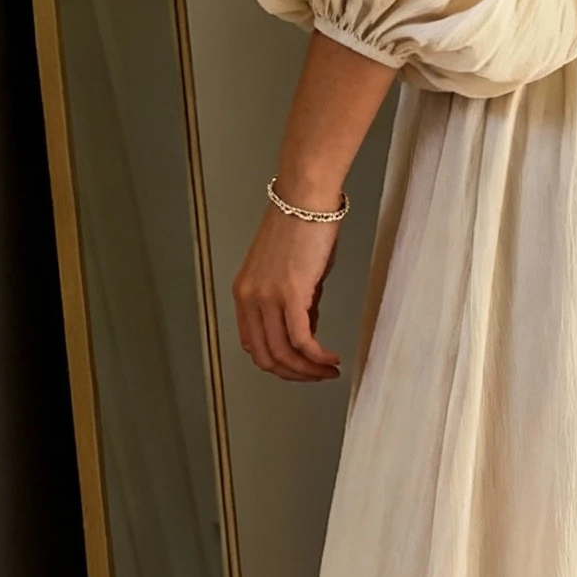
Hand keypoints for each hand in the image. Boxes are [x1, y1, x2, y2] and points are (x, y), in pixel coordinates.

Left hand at [232, 205, 342, 380]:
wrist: (307, 199)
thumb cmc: (302, 225)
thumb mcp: (292, 272)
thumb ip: (297, 303)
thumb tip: (308, 326)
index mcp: (245, 293)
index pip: (252, 344)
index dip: (277, 364)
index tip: (299, 368)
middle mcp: (250, 298)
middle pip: (265, 356)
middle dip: (293, 374)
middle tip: (317, 377)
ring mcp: (267, 298)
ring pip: (283, 354)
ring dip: (308, 370)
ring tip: (328, 371)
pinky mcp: (290, 294)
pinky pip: (301, 340)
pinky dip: (317, 357)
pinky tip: (331, 359)